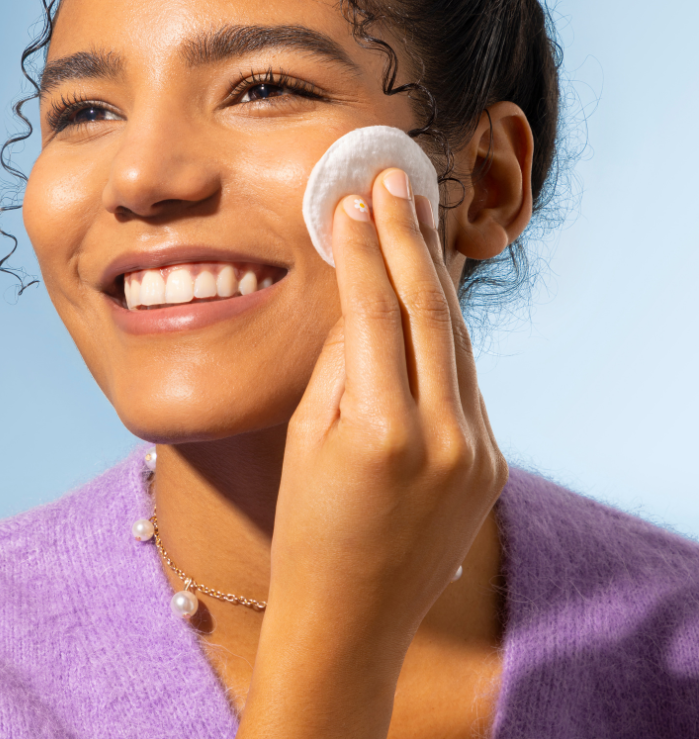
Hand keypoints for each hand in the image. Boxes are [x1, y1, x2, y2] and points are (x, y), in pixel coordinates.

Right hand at [239, 167, 507, 738]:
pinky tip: (428, 289)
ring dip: (433, 274)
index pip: (376, 312)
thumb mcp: (306, 436)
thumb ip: (340, 360)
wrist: (351, 619)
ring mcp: (480, 453)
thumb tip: (360, 291)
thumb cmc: (306, 528)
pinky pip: (465, 378)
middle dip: (409, 237)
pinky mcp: (493, 462)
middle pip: (430, 311)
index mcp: (384, 433)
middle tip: (394, 181)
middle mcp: (446, 439)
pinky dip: (443, 330)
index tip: (350, 201)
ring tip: (415, 218)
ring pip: (456, 338)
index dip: (363, 249)